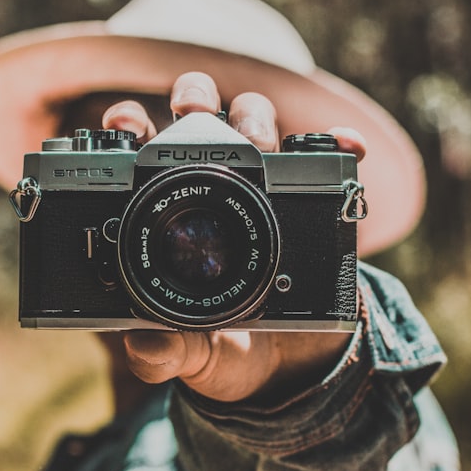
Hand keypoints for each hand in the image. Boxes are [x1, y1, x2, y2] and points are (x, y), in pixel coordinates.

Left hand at [102, 72, 365, 403]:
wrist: (283, 371)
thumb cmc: (224, 351)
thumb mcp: (190, 355)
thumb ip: (164, 352)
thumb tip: (144, 344)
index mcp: (167, 218)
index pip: (139, 157)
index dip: (128, 127)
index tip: (122, 123)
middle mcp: (212, 190)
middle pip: (198, 117)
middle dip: (194, 99)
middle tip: (192, 112)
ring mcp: (264, 191)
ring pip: (256, 122)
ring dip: (256, 115)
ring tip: (261, 138)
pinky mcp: (311, 203)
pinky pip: (330, 161)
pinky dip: (340, 143)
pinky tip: (349, 145)